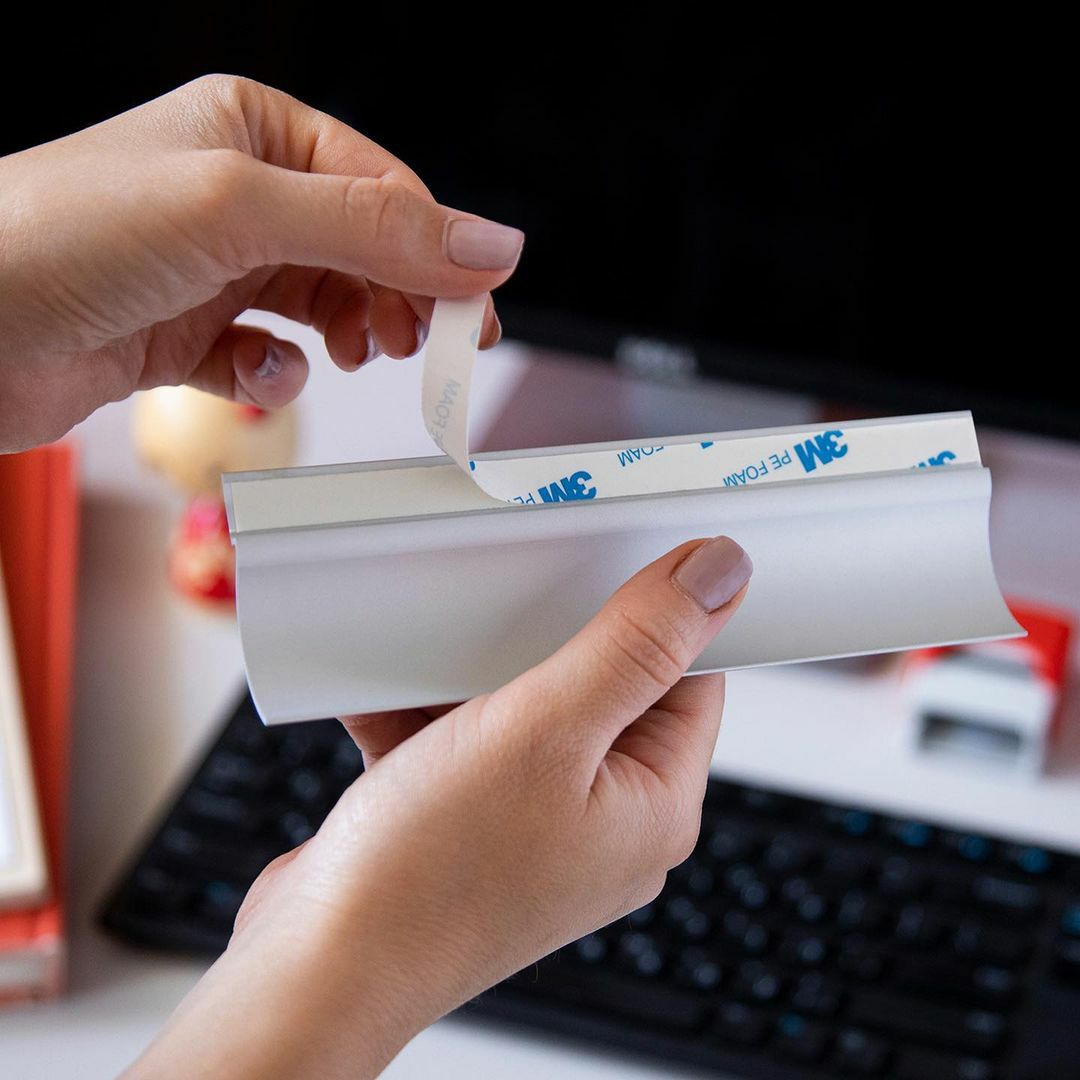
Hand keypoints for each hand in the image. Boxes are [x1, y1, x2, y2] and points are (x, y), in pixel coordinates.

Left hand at [0, 74, 521, 450]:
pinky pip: (265, 357)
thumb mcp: (240, 211)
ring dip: (343, 335)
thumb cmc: (63, 234)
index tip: (472, 314)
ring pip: (321, 305)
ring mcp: (212, 268)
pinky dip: (274, 376)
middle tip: (427, 348)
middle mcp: (236, 196)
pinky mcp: (186, 334)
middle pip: (362, 250)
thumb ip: (373, 230)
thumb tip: (488, 242)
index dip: (436, 253)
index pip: (382, 189)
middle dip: (397, 300)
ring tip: (349, 354)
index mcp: (253, 131)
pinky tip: (257, 376)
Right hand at [128, 536, 752, 1078]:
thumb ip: (635, 646)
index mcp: (651, 805)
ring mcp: (532, 826)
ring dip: (474, 670)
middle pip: (603, 686)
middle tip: (516, 589)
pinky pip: (464, 740)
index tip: (618, 554)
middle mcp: (601, 821)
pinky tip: (388, 684)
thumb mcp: (545, 731)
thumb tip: (720, 575)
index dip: (660, 610)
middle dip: (548, 634)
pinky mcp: (469, 826)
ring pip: (524, 708)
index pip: (690, 677)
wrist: (314, 969)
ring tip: (436, 641)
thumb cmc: (430, 876)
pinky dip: (427, 710)